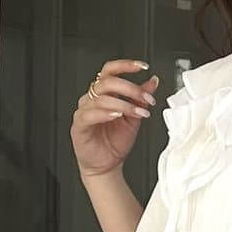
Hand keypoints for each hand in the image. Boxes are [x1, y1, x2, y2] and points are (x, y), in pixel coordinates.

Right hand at [72, 58, 158, 180]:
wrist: (106, 166)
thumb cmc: (115, 143)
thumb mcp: (134, 118)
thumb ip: (141, 99)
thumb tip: (152, 82)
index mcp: (104, 93)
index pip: (111, 70)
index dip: (125, 65)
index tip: (142, 66)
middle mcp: (92, 99)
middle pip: (107, 81)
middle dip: (130, 88)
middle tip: (145, 97)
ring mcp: (84, 111)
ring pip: (101, 98)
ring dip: (123, 104)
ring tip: (138, 112)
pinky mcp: (79, 125)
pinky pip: (90, 115)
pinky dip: (105, 113)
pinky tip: (117, 115)